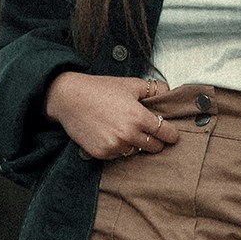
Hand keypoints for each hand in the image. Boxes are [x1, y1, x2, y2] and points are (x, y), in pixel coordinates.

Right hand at [45, 71, 181, 161]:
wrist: (69, 98)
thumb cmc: (99, 89)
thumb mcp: (130, 84)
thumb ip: (154, 89)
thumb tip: (170, 93)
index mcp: (138, 117)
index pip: (166, 133)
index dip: (171, 133)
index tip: (171, 133)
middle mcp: (128, 135)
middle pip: (155, 147)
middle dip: (156, 139)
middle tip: (148, 130)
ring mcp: (114, 146)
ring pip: (137, 152)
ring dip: (136, 144)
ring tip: (126, 129)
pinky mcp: (102, 154)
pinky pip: (120, 155)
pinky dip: (119, 147)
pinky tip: (111, 134)